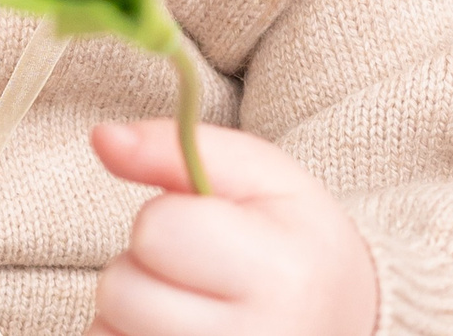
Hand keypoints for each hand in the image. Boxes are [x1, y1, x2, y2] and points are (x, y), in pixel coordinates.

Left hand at [88, 119, 377, 335]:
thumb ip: (178, 147)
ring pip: (108, 333)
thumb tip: (103, 137)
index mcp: (280, 276)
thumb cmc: (295, 243)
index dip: (166, 219)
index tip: (207, 228)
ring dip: (129, 315)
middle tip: (195, 274)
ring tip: (186, 310)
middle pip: (121, 290)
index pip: (156, 232)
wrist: (349, 325)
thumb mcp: (260, 177)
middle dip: (141, 269)